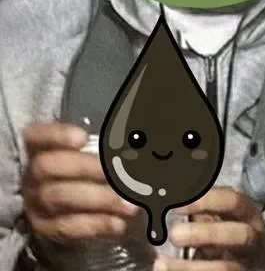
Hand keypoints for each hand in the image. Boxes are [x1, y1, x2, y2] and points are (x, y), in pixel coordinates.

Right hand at [20, 121, 139, 240]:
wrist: (64, 204)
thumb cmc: (84, 164)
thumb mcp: (92, 149)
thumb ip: (107, 144)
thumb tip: (134, 140)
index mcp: (39, 146)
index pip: (38, 135)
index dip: (57, 135)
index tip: (82, 137)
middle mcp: (32, 174)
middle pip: (48, 166)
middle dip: (85, 167)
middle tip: (116, 172)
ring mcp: (35, 202)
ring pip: (59, 198)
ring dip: (98, 200)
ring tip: (130, 205)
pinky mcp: (44, 227)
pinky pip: (66, 227)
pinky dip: (95, 225)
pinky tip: (118, 223)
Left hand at [154, 186, 264, 270]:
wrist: (259, 260)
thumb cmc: (233, 230)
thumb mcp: (225, 214)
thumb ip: (205, 206)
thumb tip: (172, 196)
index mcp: (248, 214)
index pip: (233, 202)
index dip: (207, 202)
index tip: (178, 205)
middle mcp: (252, 239)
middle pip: (237, 235)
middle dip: (205, 234)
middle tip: (175, 234)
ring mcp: (246, 264)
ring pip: (225, 268)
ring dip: (190, 267)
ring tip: (161, 264)